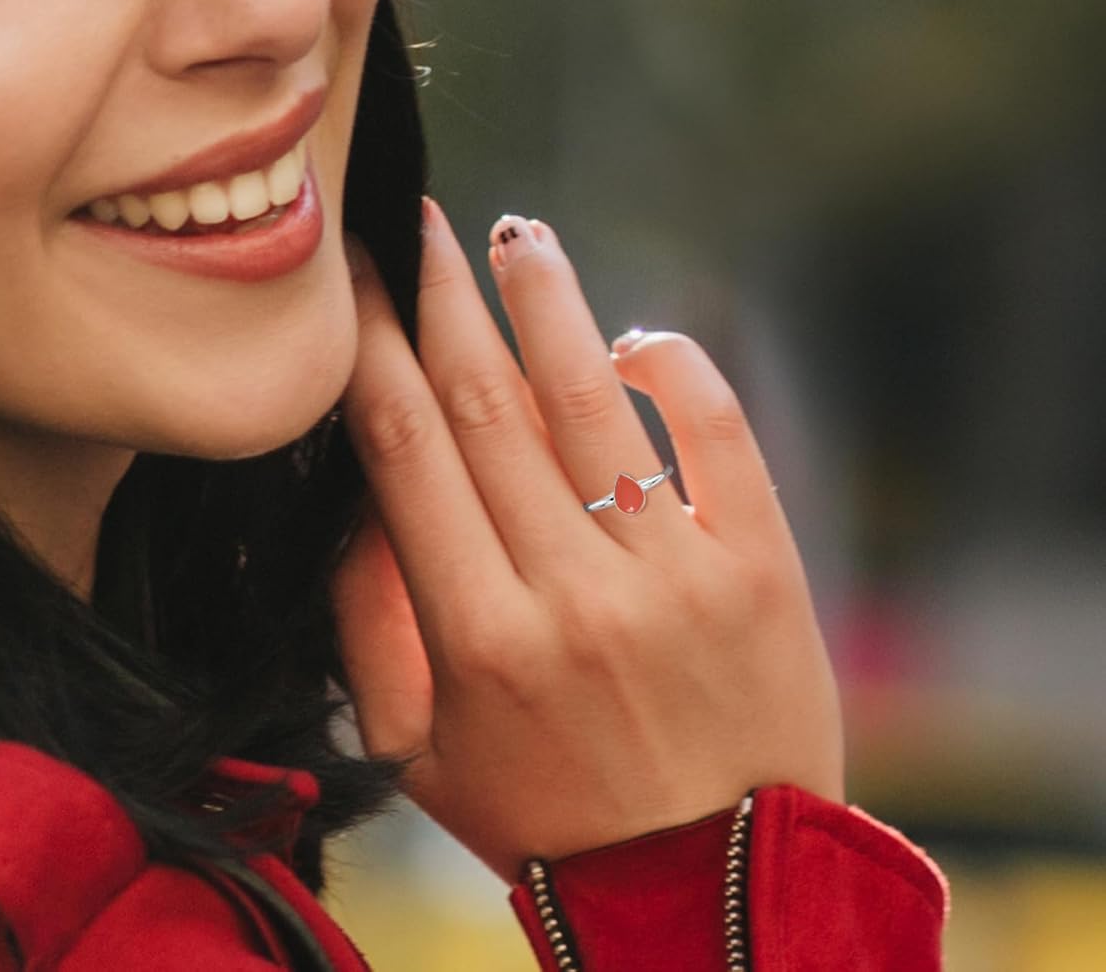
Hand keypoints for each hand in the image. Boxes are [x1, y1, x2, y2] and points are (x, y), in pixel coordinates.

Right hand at [332, 200, 842, 880]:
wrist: (714, 893)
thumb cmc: (550, 814)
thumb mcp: (421, 752)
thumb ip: (371, 623)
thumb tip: (354, 494)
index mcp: (478, 637)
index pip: (405, 449)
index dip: (373, 347)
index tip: (355, 281)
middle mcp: (572, 591)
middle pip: (486, 401)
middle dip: (442, 296)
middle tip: (416, 219)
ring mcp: (673, 572)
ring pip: (590, 394)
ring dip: (545, 300)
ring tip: (515, 233)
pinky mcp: (757, 565)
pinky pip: (715, 431)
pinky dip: (673, 366)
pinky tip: (633, 337)